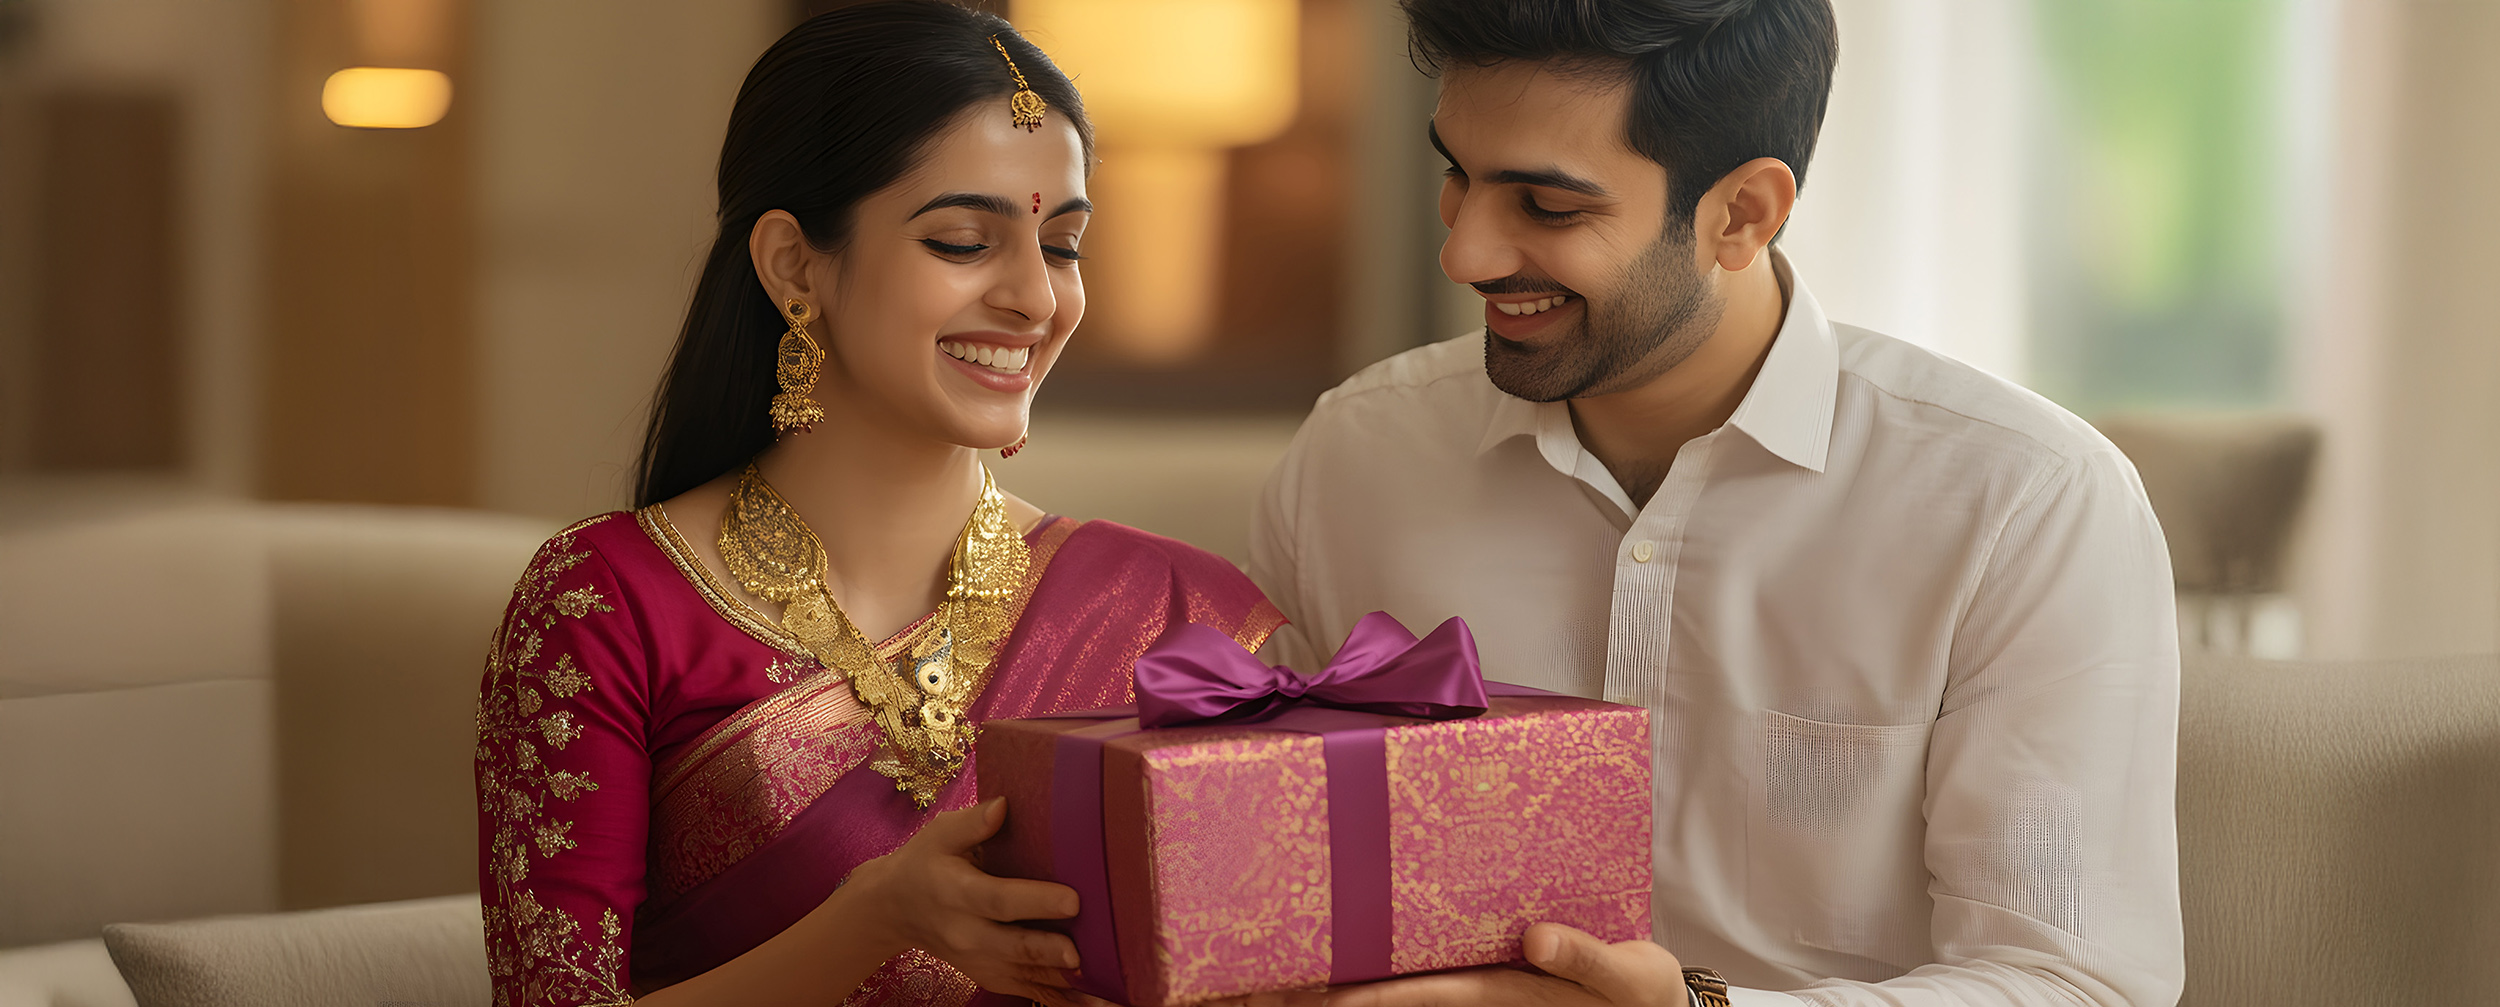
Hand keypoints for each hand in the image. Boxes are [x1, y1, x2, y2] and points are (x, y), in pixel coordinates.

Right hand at [843, 797, 1083, 1004]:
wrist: (894, 910)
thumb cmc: (924, 864)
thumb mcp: (938, 835)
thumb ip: (973, 822)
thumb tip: (1004, 805)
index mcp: (958, 893)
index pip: (1000, 900)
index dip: (1036, 901)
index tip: (1072, 901)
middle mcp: (968, 932)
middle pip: (1015, 946)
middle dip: (1050, 952)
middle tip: (1083, 954)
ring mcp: (977, 960)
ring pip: (1024, 975)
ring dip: (1062, 981)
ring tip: (1100, 983)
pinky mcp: (987, 975)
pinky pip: (1024, 990)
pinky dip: (1056, 996)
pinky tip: (1090, 998)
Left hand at [1323, 923, 1687, 1006]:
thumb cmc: (1644, 994)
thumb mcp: (1628, 976)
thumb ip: (1586, 960)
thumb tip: (1539, 940)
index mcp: (1514, 993)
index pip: (1433, 994)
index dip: (1380, 994)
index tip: (1329, 992)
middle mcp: (1491, 993)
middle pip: (1410, 992)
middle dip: (1353, 989)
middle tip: (1291, 980)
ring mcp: (1492, 988)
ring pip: (1419, 983)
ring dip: (1365, 982)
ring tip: (1302, 969)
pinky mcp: (1501, 974)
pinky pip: (1443, 970)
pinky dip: (1401, 968)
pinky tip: (1362, 953)